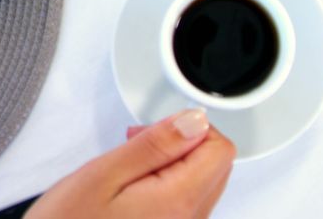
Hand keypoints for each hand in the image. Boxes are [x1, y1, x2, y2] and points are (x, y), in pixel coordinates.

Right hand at [25, 109, 234, 218]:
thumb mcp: (103, 174)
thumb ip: (154, 145)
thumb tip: (194, 121)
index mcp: (177, 200)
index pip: (219, 148)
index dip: (188, 127)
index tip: (152, 131)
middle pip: (216, 164)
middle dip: (182, 143)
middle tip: (137, 145)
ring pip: (204, 181)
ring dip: (173, 163)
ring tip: (130, 167)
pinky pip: (187, 200)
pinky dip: (167, 183)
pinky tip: (134, 186)